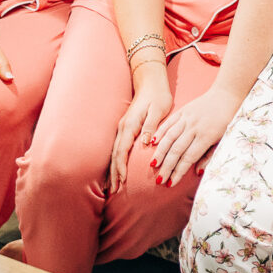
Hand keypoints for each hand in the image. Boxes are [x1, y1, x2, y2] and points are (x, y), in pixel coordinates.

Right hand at [109, 65, 172, 193]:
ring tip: (113, 186)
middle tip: (114, 191)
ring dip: (113, 169)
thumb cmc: (158, 96)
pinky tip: (117, 170)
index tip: (123, 181)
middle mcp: (123, 127)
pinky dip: (116, 161)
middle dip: (114, 173)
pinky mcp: (126, 128)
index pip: (122, 150)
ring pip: (115, 152)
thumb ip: (151, 126)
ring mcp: (123, 128)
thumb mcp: (158, 109)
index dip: (121, 167)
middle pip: (115, 154)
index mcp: (130, 124)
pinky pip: (118, 148)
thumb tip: (146, 142)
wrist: (151, 82)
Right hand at [150, 85, 241, 186]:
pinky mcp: (183, 110)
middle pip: (177, 150)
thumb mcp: (223, 139)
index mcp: (206, 136)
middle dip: (167, 166)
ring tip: (153, 165)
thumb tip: (197, 172)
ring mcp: (187, 118)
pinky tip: (152, 143)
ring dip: (160, 152)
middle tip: (158, 180)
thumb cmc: (227, 120)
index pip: (189, 157)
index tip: (171, 183)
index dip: (179, 172)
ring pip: (169, 137)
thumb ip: (209, 156)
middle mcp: (195, 127)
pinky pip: (168, 122)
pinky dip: (159, 132)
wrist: (227, 94)